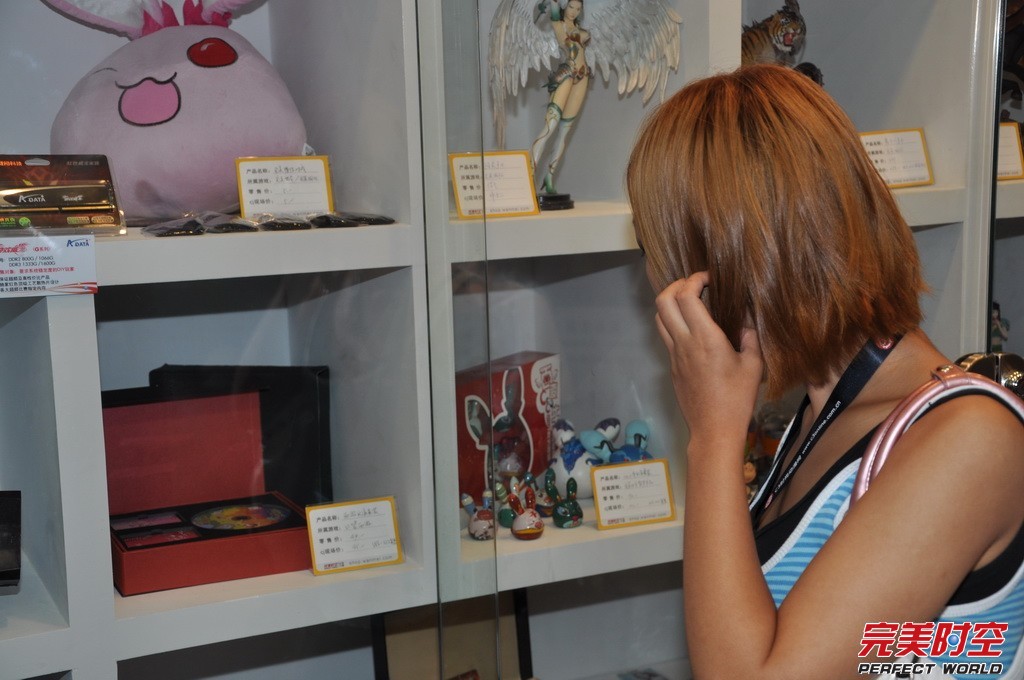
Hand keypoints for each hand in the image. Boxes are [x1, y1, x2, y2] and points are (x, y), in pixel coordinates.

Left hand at [654, 272, 763, 451]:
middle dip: (675, 284)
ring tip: (690, 302)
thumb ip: (750, 338)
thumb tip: (746, 322)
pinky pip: (666, 336)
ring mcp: (674, 355)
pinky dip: (674, 322)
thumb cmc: (737, 399)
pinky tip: (693, 328)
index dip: (694, 279)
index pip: (686, 296)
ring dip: (670, 303)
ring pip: (659, 318)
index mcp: (705, 338)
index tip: (709, 278)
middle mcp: (684, 343)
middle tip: (694, 284)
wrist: (713, 429)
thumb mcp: (754, 366)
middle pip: (662, 301)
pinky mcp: (671, 367)